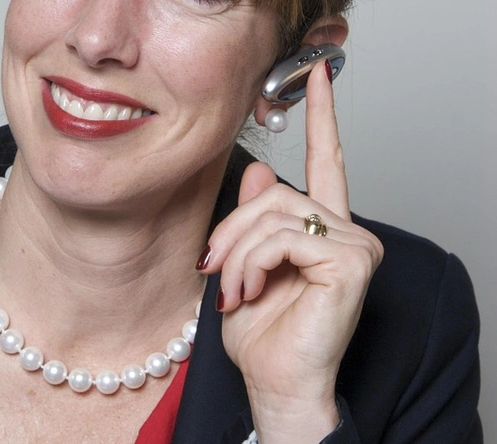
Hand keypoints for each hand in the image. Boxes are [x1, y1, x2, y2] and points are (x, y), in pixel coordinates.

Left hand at [198, 62, 383, 442]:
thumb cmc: (262, 335)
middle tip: (212, 267)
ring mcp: (356, 246)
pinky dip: (251, 263)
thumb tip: (262, 170)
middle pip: (278, 193)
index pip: (327, 161)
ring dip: (238, 252)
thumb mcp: (244, 266)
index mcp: (324, 230)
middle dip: (232, 229)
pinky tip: (246, 291)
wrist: (275, 384)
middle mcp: (348, 232)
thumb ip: (255, 219)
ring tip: (231, 288)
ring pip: (276, 213)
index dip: (321, 117)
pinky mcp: (351, 263)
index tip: (319, 74)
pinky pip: (283, 237)